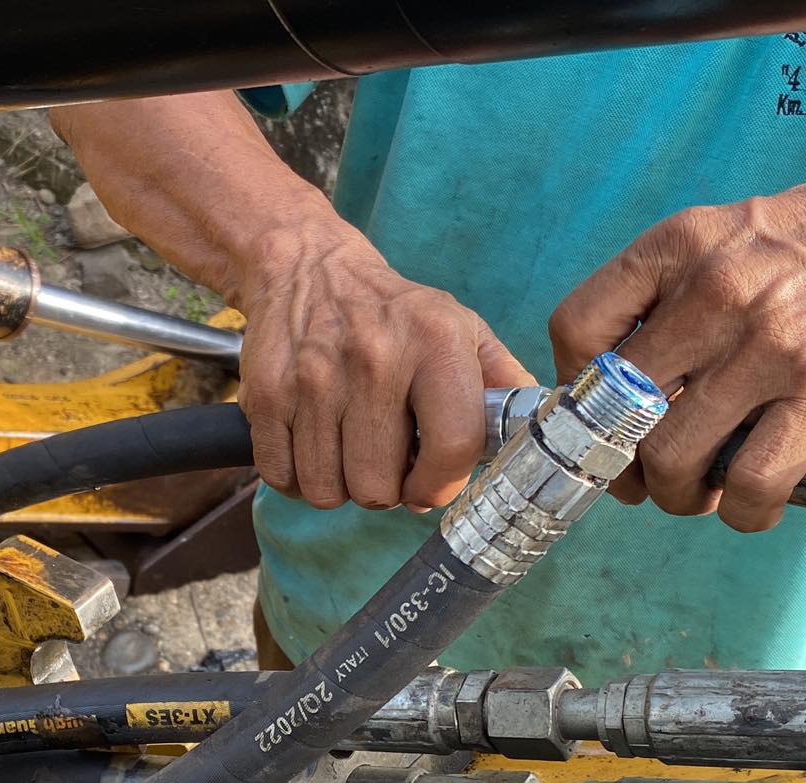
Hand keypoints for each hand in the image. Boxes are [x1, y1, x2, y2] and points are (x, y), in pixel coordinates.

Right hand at [233, 221, 536, 511]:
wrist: (306, 267)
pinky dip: (298, 477)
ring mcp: (314, 378)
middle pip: (378, 487)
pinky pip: (282, 478)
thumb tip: (538, 437)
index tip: (429, 486)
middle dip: (384, 489)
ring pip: (328, 491)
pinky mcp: (266, 394)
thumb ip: (504, 383)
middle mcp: (374, 358)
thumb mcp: (462, 328)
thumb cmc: (395, 314)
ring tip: (350, 449)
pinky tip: (315, 445)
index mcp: (435, 342)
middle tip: (385, 460)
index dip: (440, 486)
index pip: (451, 447)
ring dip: (340, 484)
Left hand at [547, 169, 805, 530]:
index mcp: (679, 244)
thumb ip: (671, 291)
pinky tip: (751, 505)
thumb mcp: (730, 234)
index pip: (578, 327)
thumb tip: (616, 379)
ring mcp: (770, 344)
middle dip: (623, 464)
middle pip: (619, 410)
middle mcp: (714, 291)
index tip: (597, 416)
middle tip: (644, 479)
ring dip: (679, 495)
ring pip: (676, 457)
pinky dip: (744, 511)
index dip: (576, 389)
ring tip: (698, 494)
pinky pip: (755, 481)